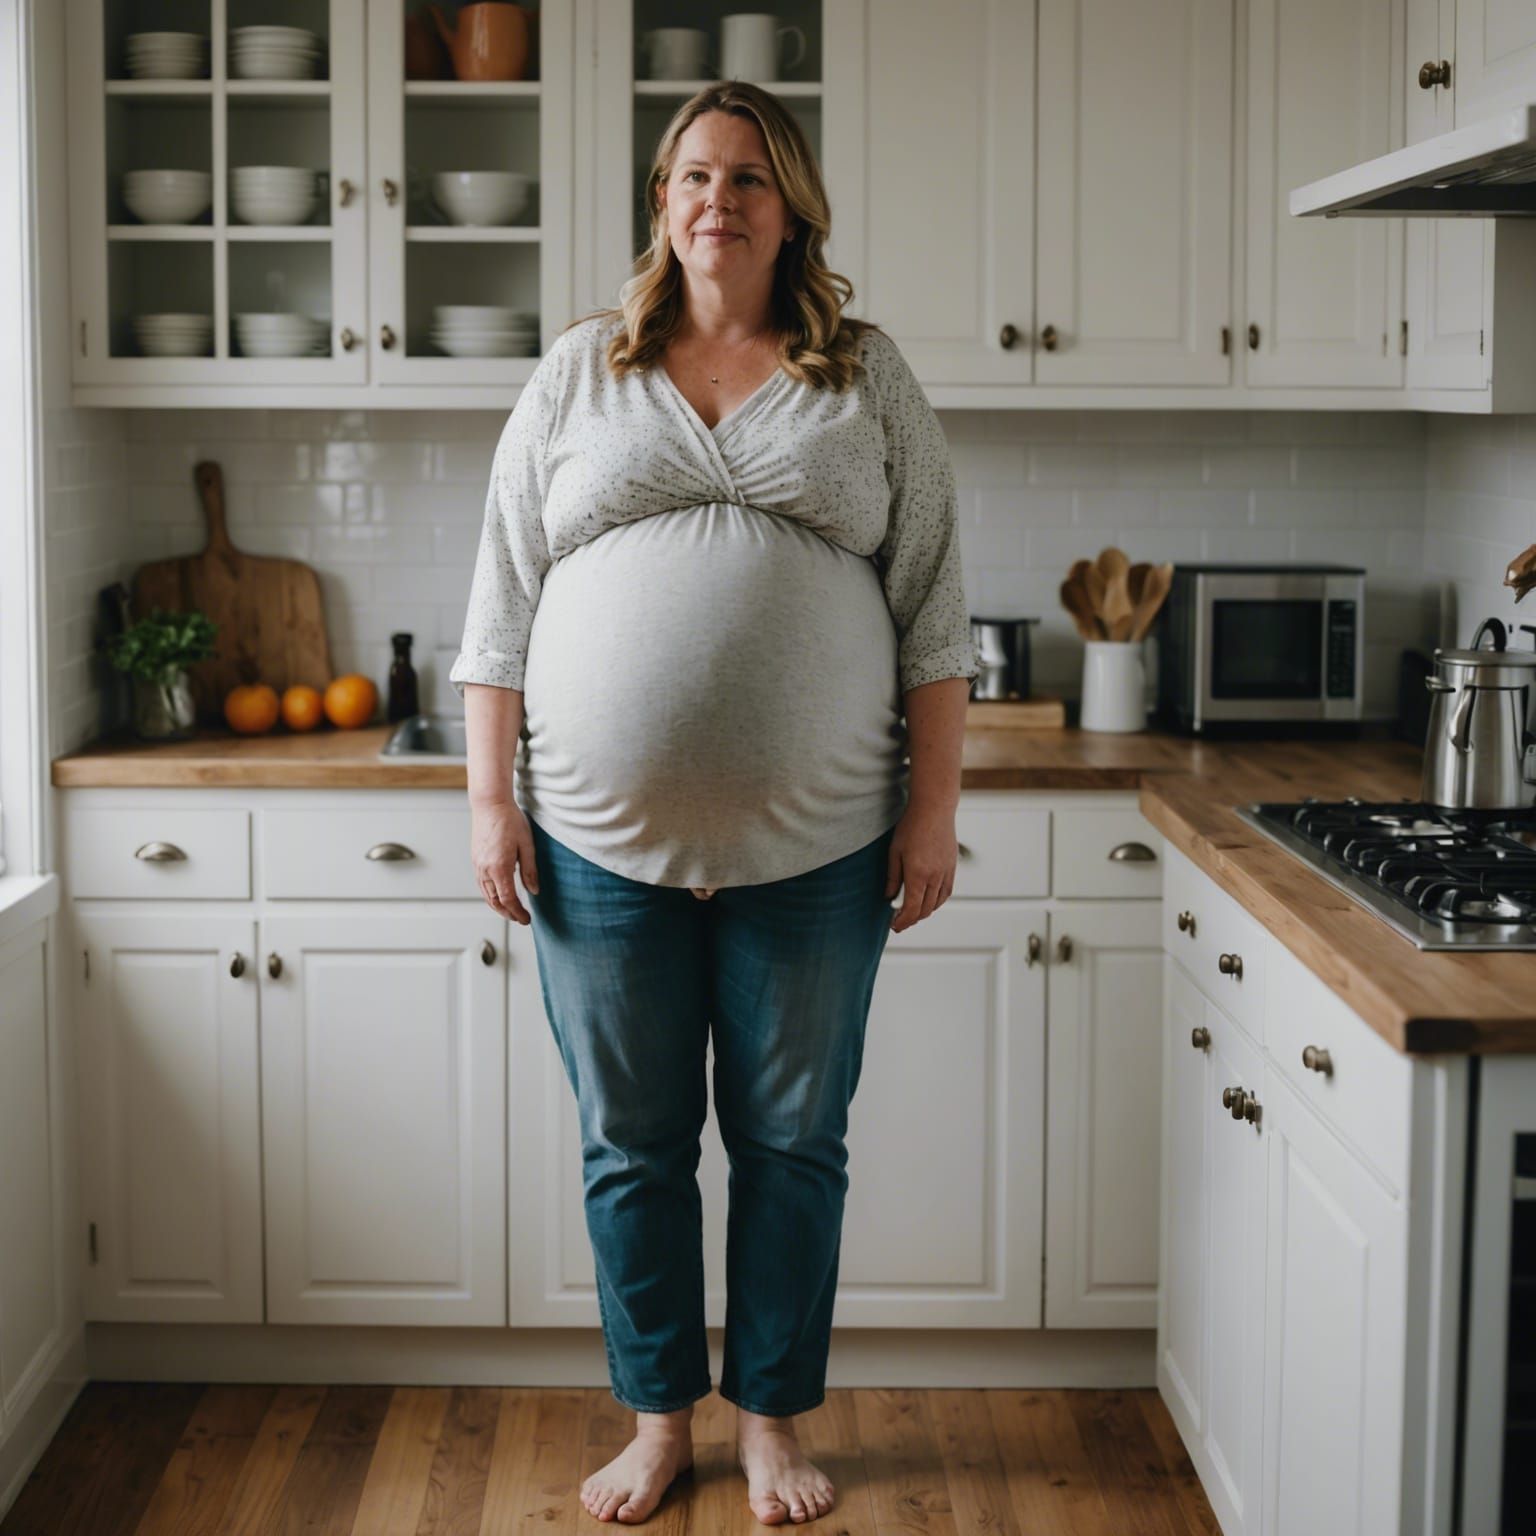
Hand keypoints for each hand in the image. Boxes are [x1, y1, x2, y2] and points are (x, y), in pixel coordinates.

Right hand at [471, 800, 538, 924]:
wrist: (489, 804)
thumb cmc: (510, 820)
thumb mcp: (527, 845)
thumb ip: (530, 870)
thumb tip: (534, 891)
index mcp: (499, 868)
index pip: (508, 900)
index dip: (518, 913)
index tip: (527, 920)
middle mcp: (485, 870)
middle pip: (495, 902)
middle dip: (508, 914)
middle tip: (520, 919)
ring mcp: (477, 865)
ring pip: (486, 895)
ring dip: (498, 906)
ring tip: (511, 910)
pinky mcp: (475, 860)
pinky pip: (482, 885)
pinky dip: (491, 895)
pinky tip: (499, 895)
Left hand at [885, 801, 956, 931]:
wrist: (934, 809)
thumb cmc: (911, 827)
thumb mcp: (894, 852)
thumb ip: (893, 877)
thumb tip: (890, 897)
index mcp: (918, 874)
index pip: (912, 909)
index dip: (903, 921)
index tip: (895, 925)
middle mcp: (935, 877)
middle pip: (925, 909)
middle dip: (912, 919)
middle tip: (899, 921)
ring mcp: (946, 872)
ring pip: (937, 903)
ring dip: (925, 912)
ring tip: (912, 911)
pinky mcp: (952, 867)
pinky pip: (946, 892)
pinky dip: (937, 901)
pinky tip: (928, 900)